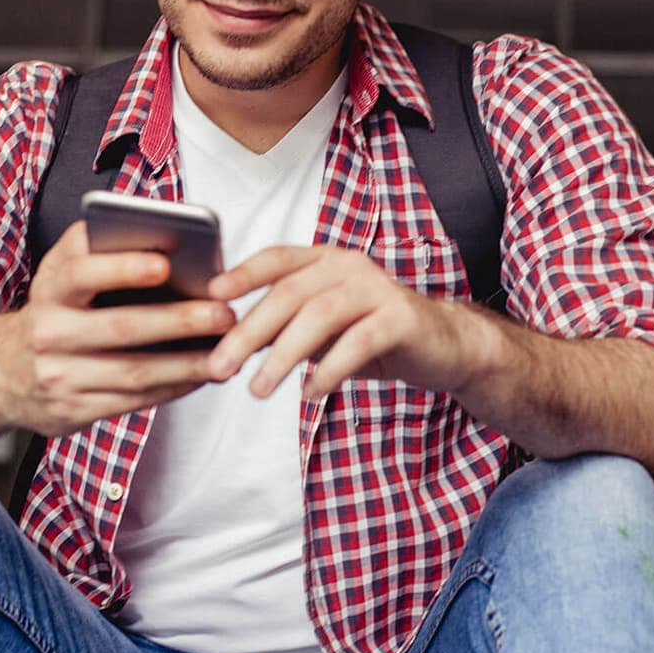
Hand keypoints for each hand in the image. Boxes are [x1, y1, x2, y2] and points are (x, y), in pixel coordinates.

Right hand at [0, 222, 235, 435]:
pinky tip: (202, 375)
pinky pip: (133, 401)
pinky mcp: (72, 411)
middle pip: (120, 327)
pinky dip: (173, 388)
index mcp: (49, 289)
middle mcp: (49, 333)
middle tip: (224, 313)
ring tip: (227, 350)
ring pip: (134, 372)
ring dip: (187, 363)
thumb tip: (160, 230)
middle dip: (178, 321)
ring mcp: (59, 377)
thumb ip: (96, 248)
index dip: (122, 267)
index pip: (82, 273)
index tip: (165, 263)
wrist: (0, 373)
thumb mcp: (59, 273)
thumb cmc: (52, 310)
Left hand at [205, 245, 493, 399]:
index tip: (210, 296)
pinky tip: (311, 393)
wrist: (443, 346)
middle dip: (249, 332)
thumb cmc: (373, 334)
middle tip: (220, 366)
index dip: (242, 274)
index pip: (277, 259)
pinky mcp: (400, 318)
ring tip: (258, 389)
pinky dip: (329, 370)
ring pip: (319, 316)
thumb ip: (285, 325)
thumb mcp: (323, 327)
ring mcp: (377, 289)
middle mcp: (349, 266)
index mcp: (325, 260)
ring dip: (282, 356)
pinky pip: (357, 343)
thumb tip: (229, 341)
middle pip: (289, 294)